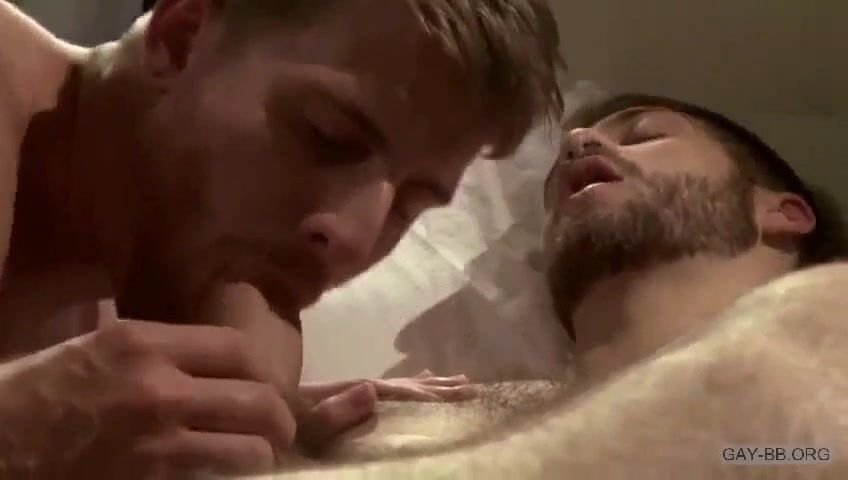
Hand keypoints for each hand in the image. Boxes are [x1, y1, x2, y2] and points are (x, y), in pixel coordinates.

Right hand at [0, 321, 296, 478]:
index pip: (238, 348)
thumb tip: (204, 352)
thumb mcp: (93, 347)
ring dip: (260, 456)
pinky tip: (223, 477)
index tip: (266, 385)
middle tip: (278, 429)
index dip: (264, 370)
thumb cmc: (32, 394)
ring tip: (257, 458)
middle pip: (258, 399)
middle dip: (278, 419)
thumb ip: (154, 347)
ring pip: (249, 450)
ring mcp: (154, 441)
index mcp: (142, 343)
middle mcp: (157, 386)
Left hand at [295, 370, 477, 449]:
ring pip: (400, 388)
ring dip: (429, 386)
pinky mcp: (343, 401)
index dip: (430, 394)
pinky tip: (418, 383)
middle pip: (406, 387)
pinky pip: (387, 393)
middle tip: (473, 388)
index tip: (464, 393)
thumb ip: (336, 409)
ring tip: (459, 381)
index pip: (400, 392)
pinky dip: (408, 388)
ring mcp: (352, 393)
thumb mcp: (305, 420)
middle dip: (439, 389)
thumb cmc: (280, 423)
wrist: (252, 409)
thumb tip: (373, 388)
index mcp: (355, 394)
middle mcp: (359, 390)